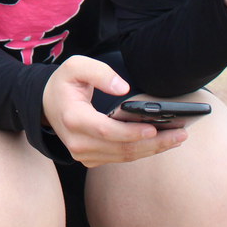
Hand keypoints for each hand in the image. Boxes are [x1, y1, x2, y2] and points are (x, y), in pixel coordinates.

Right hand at [41, 55, 186, 167]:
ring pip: (124, 156)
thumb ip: (99, 73)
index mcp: (73, 118)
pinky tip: (159, 143)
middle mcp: (77, 142)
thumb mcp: (76, 66)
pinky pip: (120, 158)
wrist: (46, 104)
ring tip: (176, 138)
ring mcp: (83, 154)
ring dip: (152, 149)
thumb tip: (123, 88)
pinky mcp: (91, 159)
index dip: (131, 131)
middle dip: (154, 143)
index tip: (154, 128)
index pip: (106, 130)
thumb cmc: (64, 83)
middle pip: (121, 148)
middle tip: (180, 134)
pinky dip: (142, 151)